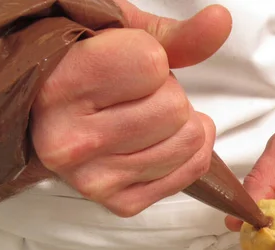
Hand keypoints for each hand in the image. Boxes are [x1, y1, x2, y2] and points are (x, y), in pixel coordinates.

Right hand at [31, 1, 231, 216]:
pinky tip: (161, 142)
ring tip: (149, 119)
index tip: (126, 66)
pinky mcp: (119, 203)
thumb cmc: (84, 70)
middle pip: (176, 109)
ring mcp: (94, 180)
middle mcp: (71, 142)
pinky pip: (190, 173)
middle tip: (140, 97)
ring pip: (189, 142)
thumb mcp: (119, 37)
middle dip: (169, 95)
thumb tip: (220, 21)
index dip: (152, 59)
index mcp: (60, 88)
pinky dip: (188, 154)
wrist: (53, 118)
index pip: (152, 64)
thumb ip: (173, 35)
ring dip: (181, 125)